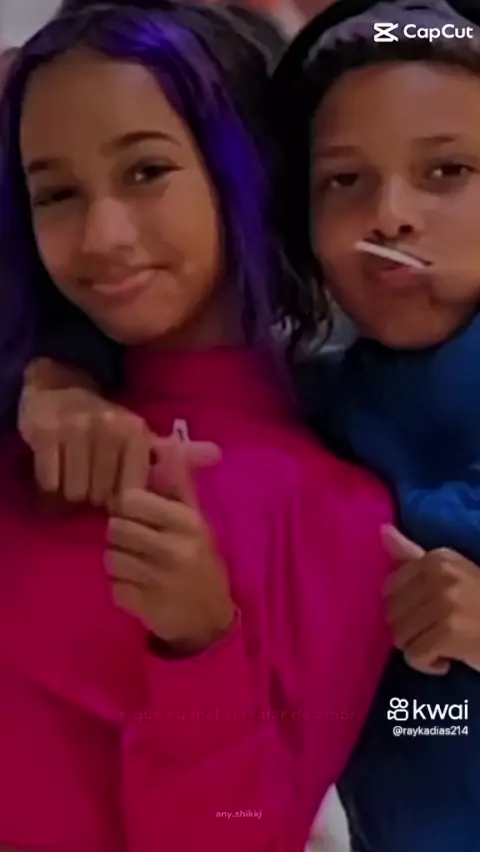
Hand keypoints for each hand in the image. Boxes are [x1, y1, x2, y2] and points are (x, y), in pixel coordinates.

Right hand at [19, 382, 219, 506]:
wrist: (56, 389)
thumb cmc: (106, 425)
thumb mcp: (143, 437)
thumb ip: (179, 453)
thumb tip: (218, 455)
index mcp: (136, 430)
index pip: (131, 492)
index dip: (121, 497)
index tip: (117, 487)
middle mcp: (108, 425)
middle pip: (101, 495)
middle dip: (95, 495)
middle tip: (92, 479)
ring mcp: (74, 427)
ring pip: (74, 492)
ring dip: (72, 491)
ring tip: (76, 474)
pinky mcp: (43, 432)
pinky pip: (50, 481)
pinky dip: (50, 483)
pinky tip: (56, 469)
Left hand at [106, 438, 234, 653]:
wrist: (210, 618)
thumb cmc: (199, 559)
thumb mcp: (195, 519)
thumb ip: (177, 484)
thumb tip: (170, 443)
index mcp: (187, 522)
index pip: (131, 499)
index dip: (127, 506)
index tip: (137, 514)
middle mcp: (174, 550)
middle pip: (115, 528)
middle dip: (122, 535)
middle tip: (138, 542)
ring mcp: (158, 581)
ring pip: (110, 557)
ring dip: (119, 561)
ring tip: (139, 565)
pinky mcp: (143, 607)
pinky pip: (113, 587)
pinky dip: (122, 588)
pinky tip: (140, 587)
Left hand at [382, 525, 479, 673]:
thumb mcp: (450, 572)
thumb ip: (413, 554)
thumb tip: (382, 531)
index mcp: (438, 558)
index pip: (390, 588)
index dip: (405, 608)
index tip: (428, 614)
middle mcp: (440, 575)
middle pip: (392, 614)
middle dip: (411, 630)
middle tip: (437, 633)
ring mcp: (445, 603)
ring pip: (400, 637)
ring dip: (419, 649)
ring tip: (444, 646)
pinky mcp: (450, 632)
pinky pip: (414, 656)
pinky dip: (428, 666)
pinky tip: (447, 661)